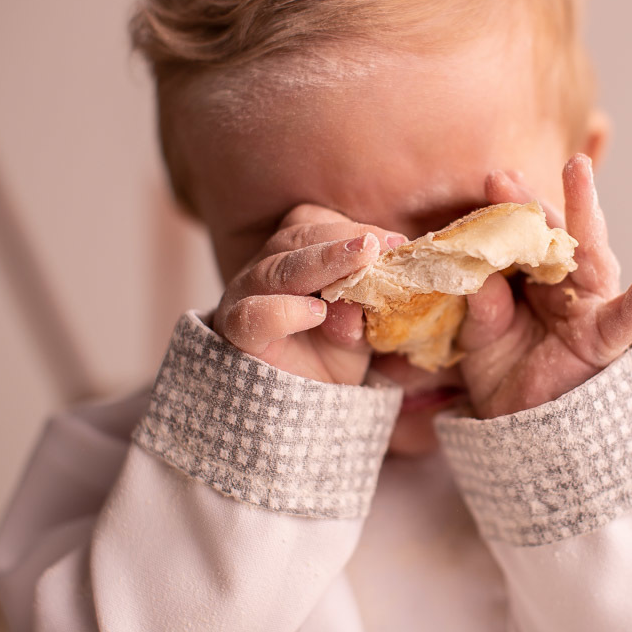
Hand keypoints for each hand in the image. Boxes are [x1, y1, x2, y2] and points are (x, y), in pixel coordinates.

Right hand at [212, 204, 403, 384]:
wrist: (302, 409)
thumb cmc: (331, 355)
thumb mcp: (360, 329)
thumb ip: (365, 311)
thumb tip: (369, 294)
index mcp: (293, 255)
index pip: (311, 222)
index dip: (351, 226)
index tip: (395, 242)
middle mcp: (264, 269)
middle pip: (295, 237)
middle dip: (340, 239)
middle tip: (377, 247)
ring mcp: (244, 298)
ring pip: (274, 269)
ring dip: (320, 263)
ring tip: (359, 268)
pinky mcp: (236, 333)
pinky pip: (251, 315)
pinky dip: (284, 310)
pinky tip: (316, 313)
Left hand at [457, 154, 631, 418]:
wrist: (526, 432)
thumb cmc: (507, 377)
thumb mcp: (480, 342)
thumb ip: (479, 311)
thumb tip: (475, 276)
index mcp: (528, 280)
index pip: (516, 239)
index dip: (503, 211)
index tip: (488, 181)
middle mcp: (560, 284)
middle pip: (550, 235)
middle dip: (532, 201)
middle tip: (503, 171)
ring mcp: (588, 306)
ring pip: (589, 253)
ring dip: (584, 209)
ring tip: (577, 168)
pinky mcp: (608, 336)